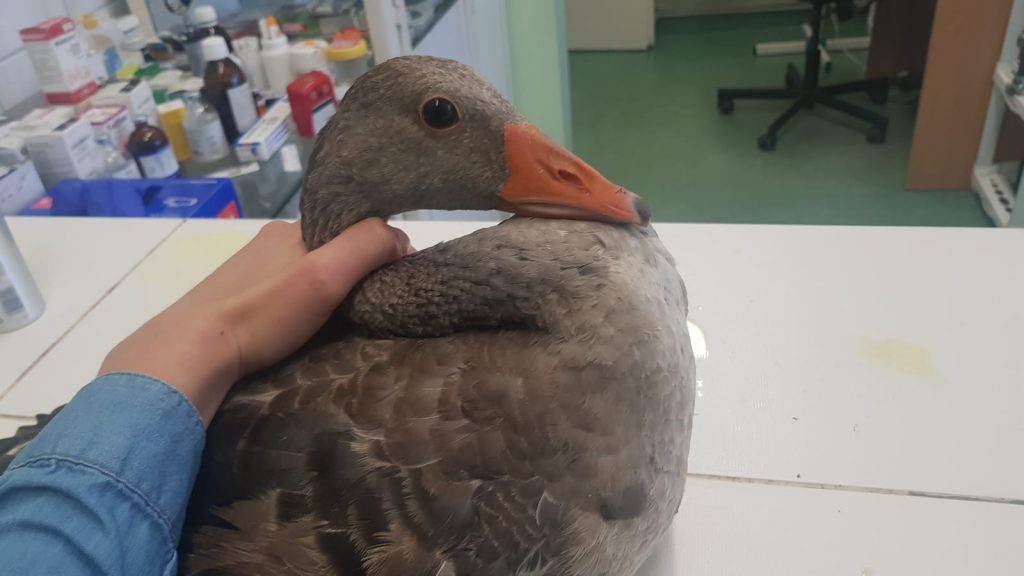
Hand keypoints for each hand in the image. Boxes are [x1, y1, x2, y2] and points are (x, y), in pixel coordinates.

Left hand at [100, 219, 410, 425]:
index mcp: (290, 228)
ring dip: (326, 294)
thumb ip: (368, 247)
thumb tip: (403, 241)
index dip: (377, 251)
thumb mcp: (326, 274)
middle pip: (328, 252)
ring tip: (343, 326)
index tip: (396, 282)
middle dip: (353, 274)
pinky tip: (303, 333)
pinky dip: (300, 310)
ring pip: (303, 276)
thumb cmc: (263, 312)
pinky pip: (281, 298)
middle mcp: (269, 244)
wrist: (191, 353)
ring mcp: (248, 273)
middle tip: (373, 309)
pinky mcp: (233, 302)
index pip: (350, 228)